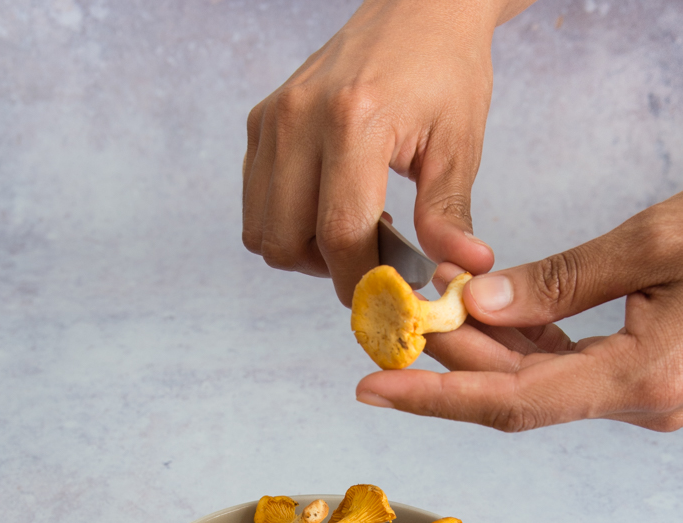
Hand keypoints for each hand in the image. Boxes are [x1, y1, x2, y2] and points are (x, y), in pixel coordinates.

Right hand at [243, 0, 528, 305]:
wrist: (418, 9)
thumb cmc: (445, 72)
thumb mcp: (459, 145)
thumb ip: (449, 215)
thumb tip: (464, 271)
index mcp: (355, 121)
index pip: (339, 234)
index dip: (361, 282)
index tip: (388, 297)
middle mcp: (300, 118)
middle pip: (285, 243)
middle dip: (328, 270)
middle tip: (369, 258)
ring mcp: (273, 119)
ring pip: (261, 232)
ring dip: (302, 251)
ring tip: (349, 230)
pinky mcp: (260, 121)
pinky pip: (255, 204)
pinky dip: (286, 223)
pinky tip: (329, 206)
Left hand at [356, 192, 682, 431]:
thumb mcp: (659, 243)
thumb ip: (563, 281)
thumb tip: (481, 304)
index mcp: (644, 381)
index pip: (513, 402)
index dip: (436, 398)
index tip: (372, 389)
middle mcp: (641, 403)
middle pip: (518, 392)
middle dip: (451, 358)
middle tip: (395, 318)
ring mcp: (643, 395)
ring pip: (538, 382)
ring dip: (482, 350)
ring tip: (430, 308)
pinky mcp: (645, 376)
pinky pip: (566, 368)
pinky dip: (522, 344)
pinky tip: (487, 314)